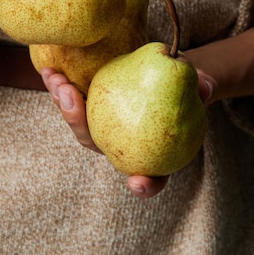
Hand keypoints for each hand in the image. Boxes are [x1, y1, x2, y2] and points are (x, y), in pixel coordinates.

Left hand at [41, 67, 216, 198]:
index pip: (151, 177)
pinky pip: (70, 99)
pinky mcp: (90, 107)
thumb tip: (204, 88)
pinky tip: (49, 70)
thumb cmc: (184, 88)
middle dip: (80, 127)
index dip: (145, 184)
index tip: (138, 181)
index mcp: (151, 153)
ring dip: (62, 103)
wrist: (165, 74)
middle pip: (97, 145)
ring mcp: (102, 126)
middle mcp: (120, 144)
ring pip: (77, 123)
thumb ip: (201, 89)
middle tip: (72, 102)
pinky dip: (58, 86)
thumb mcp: (198, 87)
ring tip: (56, 80)